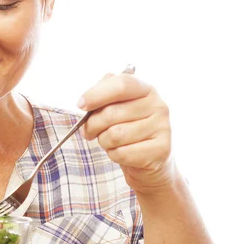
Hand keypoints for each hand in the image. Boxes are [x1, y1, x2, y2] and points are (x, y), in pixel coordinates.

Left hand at [77, 72, 175, 194]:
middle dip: (93, 124)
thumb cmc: (127, 128)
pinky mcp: (160, 150)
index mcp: (146, 90)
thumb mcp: (117, 107)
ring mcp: (162, 128)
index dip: (96, 94)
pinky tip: (120, 152)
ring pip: (114, 135)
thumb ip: (103, 95)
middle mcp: (158, 106)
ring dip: (104, 141)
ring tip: (109, 141)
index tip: (81, 104)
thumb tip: (87, 99)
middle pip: (112, 112)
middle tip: (89, 130)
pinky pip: (122, 153)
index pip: (121, 84)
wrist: (150, 159)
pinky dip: (113, 154)